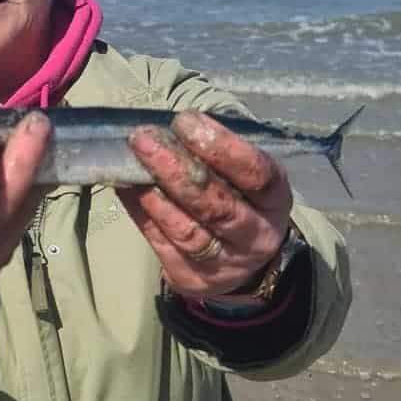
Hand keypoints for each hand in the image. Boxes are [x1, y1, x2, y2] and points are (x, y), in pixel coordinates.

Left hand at [115, 110, 292, 298]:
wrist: (244, 260)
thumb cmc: (240, 198)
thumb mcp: (244, 174)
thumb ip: (216, 155)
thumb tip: (168, 131)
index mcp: (274, 201)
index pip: (256, 175)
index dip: (222, 148)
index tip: (185, 121)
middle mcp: (255, 237)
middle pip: (217, 206)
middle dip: (176, 170)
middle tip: (145, 139)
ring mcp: (224, 263)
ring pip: (187, 232)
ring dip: (154, 196)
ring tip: (131, 165)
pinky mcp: (192, 279)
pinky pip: (161, 244)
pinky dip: (141, 213)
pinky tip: (126, 188)